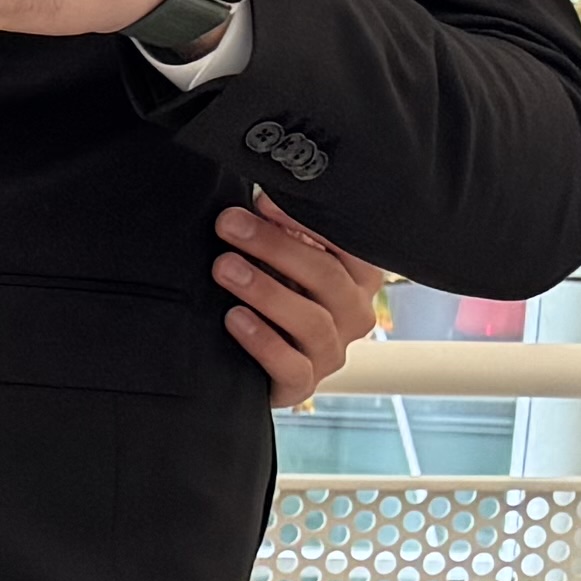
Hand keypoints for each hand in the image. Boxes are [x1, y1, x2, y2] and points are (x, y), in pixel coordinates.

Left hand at [215, 194, 391, 409]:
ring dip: (265, 290)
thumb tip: (263, 195)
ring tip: (223, 268)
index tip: (262, 199)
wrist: (250, 363)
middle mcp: (354, 313)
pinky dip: (262, 341)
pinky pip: (291, 366)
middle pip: (326, 276)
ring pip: (312, 321)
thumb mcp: (278, 260)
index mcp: (357, 277)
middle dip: (274, 246)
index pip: (346, 243)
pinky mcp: (303, 384)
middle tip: (229, 225)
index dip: (305, 221)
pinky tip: (233, 318)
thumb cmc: (270, 295)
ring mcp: (331, 352)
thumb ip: (280, 232)